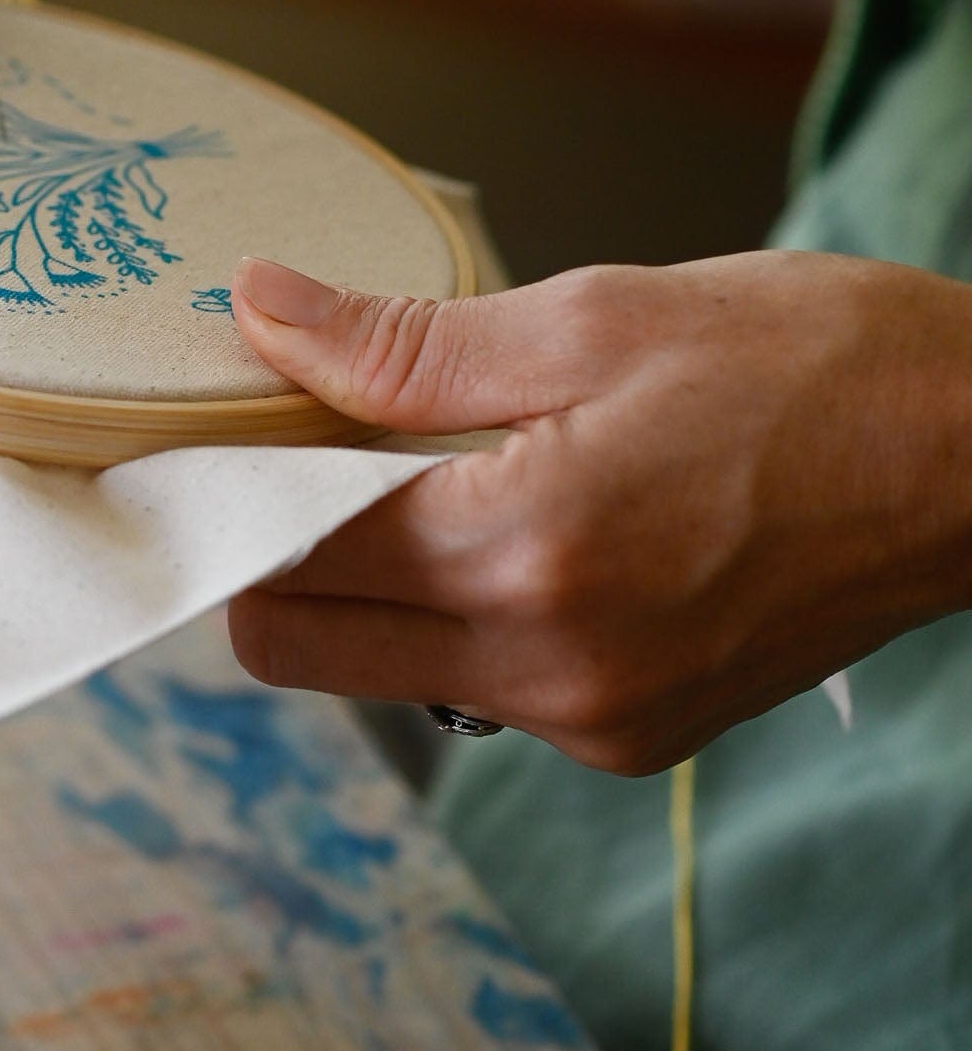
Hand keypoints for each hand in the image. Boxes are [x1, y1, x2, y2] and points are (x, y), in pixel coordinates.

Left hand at [226, 249, 971, 770]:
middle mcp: (548, 673)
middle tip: (326, 438)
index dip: (238, 476)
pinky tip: (527, 519)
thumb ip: (405, 343)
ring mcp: (593, 723)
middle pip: (302, 643)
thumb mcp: (595, 318)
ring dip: (371, 580)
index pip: (285, 553)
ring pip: (383, 670)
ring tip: (445, 467)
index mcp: (524, 554)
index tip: (234, 413)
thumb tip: (261, 312)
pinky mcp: (633, 739)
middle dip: (281, 545)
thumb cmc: (815, 363)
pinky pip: (479, 688)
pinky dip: (460, 613)